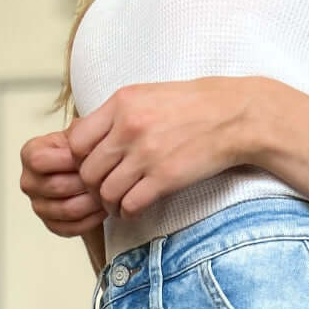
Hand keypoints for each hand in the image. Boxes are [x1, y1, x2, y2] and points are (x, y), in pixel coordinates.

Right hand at [19, 130, 107, 237]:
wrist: (81, 169)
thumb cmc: (78, 151)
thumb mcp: (78, 133)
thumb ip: (81, 134)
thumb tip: (92, 144)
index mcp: (30, 155)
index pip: (40, 161)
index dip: (68, 161)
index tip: (92, 158)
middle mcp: (29, 182)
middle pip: (57, 187)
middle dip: (86, 184)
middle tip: (107, 179)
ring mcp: (39, 206)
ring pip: (67, 210)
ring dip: (91, 204)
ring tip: (108, 194)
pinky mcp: (51, 225)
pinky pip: (72, 228)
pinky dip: (91, 220)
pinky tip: (103, 210)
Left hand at [64, 78, 255, 221]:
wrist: (232, 116)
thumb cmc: (190, 106)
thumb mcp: (146, 95)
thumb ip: (115, 114)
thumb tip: (82, 135)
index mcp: (120, 104)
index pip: (75, 142)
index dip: (79, 161)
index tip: (93, 166)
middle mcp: (129, 128)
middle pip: (88, 172)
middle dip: (93, 188)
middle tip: (104, 191)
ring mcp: (146, 155)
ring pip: (106, 193)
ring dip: (110, 205)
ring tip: (119, 203)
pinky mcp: (165, 178)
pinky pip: (130, 206)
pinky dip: (128, 213)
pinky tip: (134, 209)